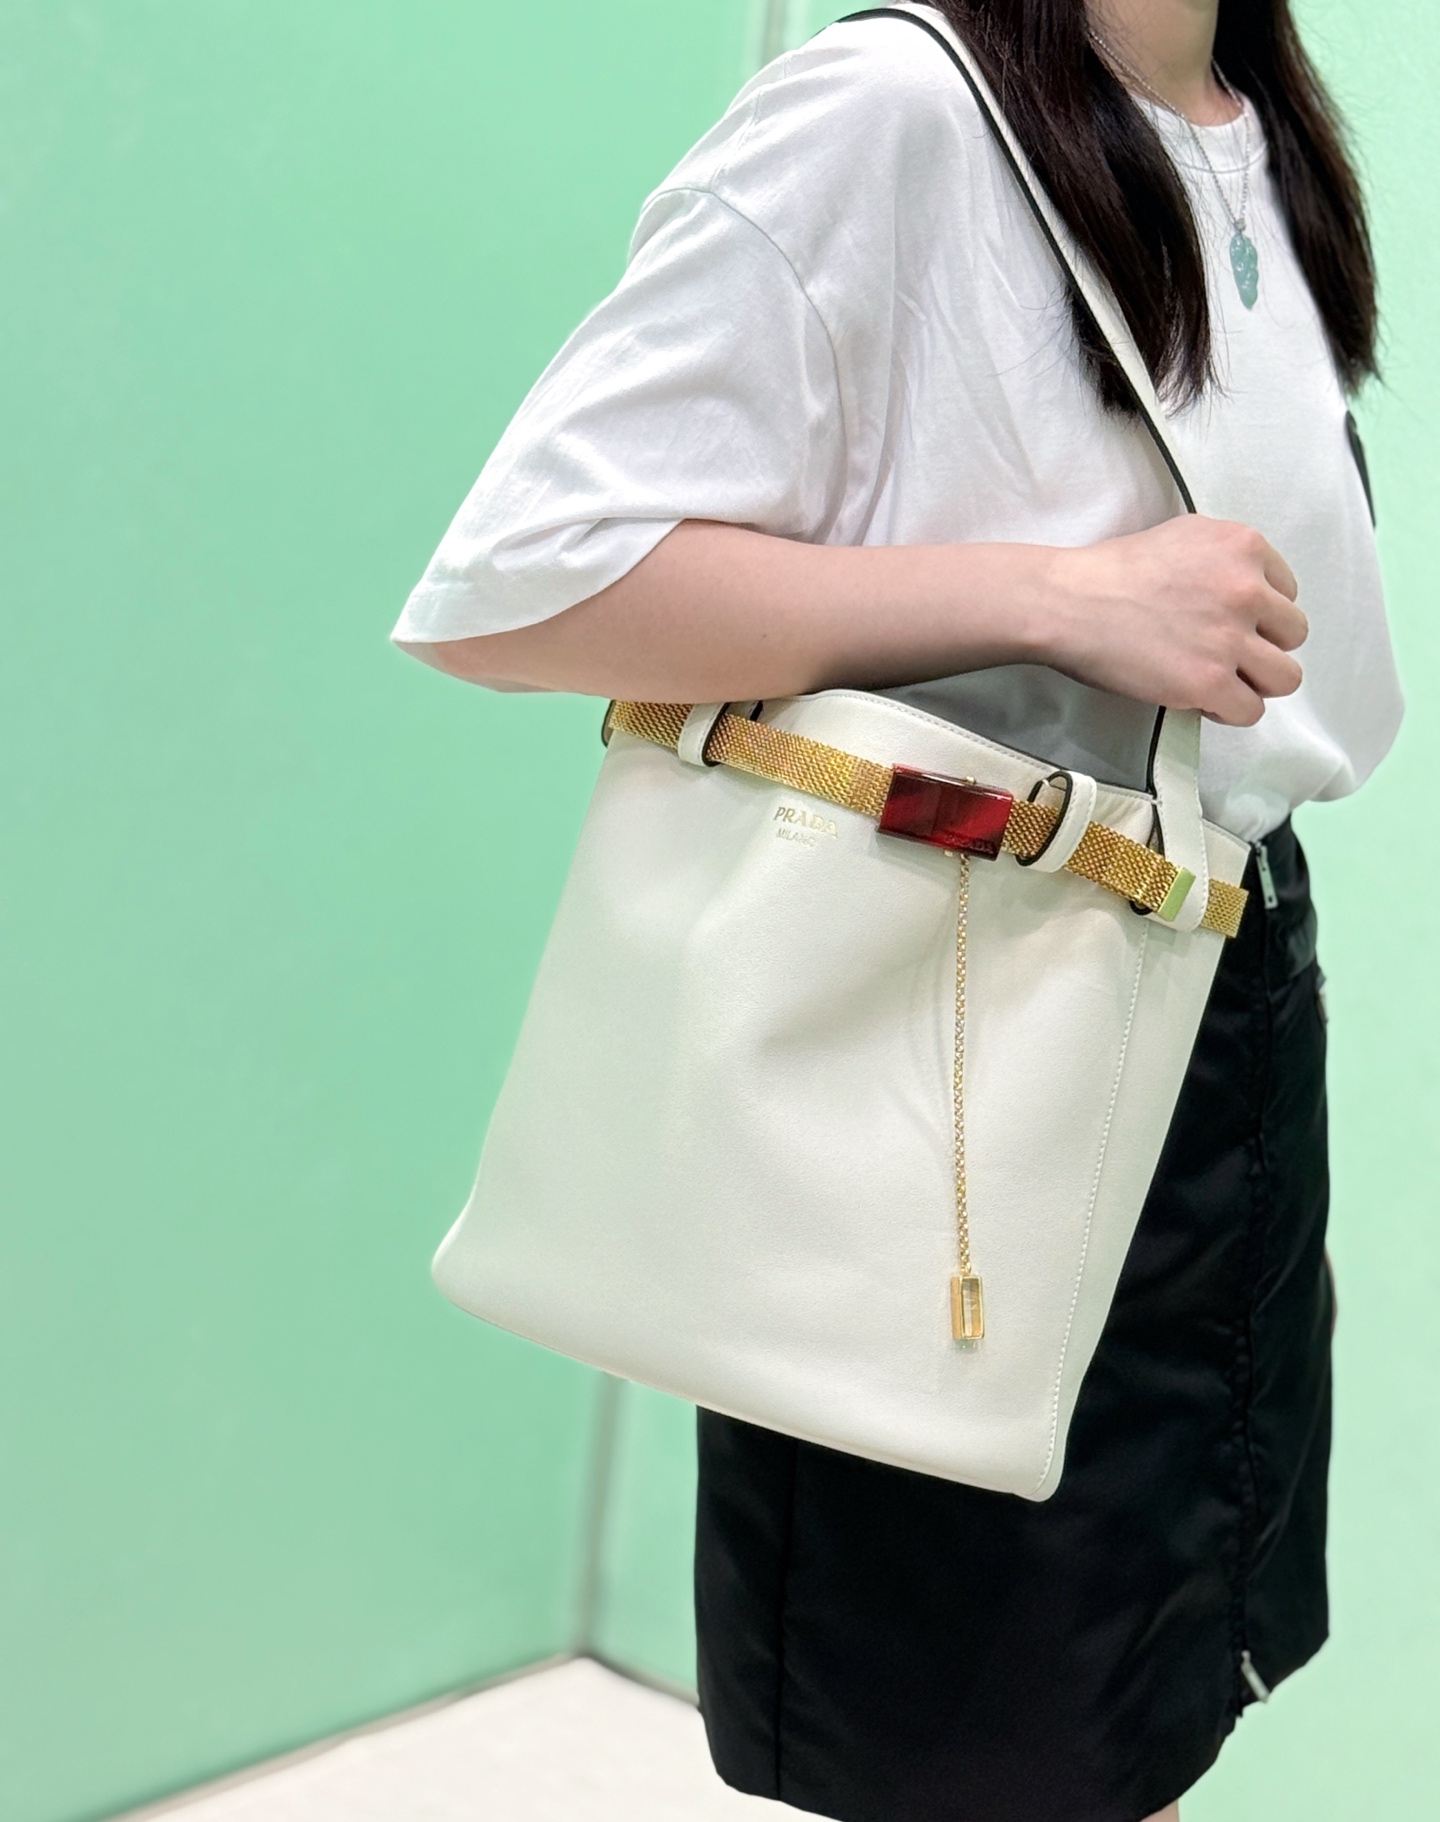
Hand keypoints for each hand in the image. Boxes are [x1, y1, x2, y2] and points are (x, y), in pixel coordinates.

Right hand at [1039, 516, 1306, 725]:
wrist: (1068, 602)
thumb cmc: (1110, 572)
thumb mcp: (1182, 536)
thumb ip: (1224, 559)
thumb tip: (1246, 588)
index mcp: (1243, 546)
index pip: (1287, 591)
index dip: (1258, 612)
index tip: (1227, 622)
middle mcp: (1247, 589)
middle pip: (1293, 634)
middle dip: (1262, 646)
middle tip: (1223, 652)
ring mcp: (1230, 638)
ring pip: (1285, 677)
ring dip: (1255, 682)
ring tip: (1221, 680)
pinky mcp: (1209, 682)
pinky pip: (1250, 711)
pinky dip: (1228, 710)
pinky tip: (1202, 699)